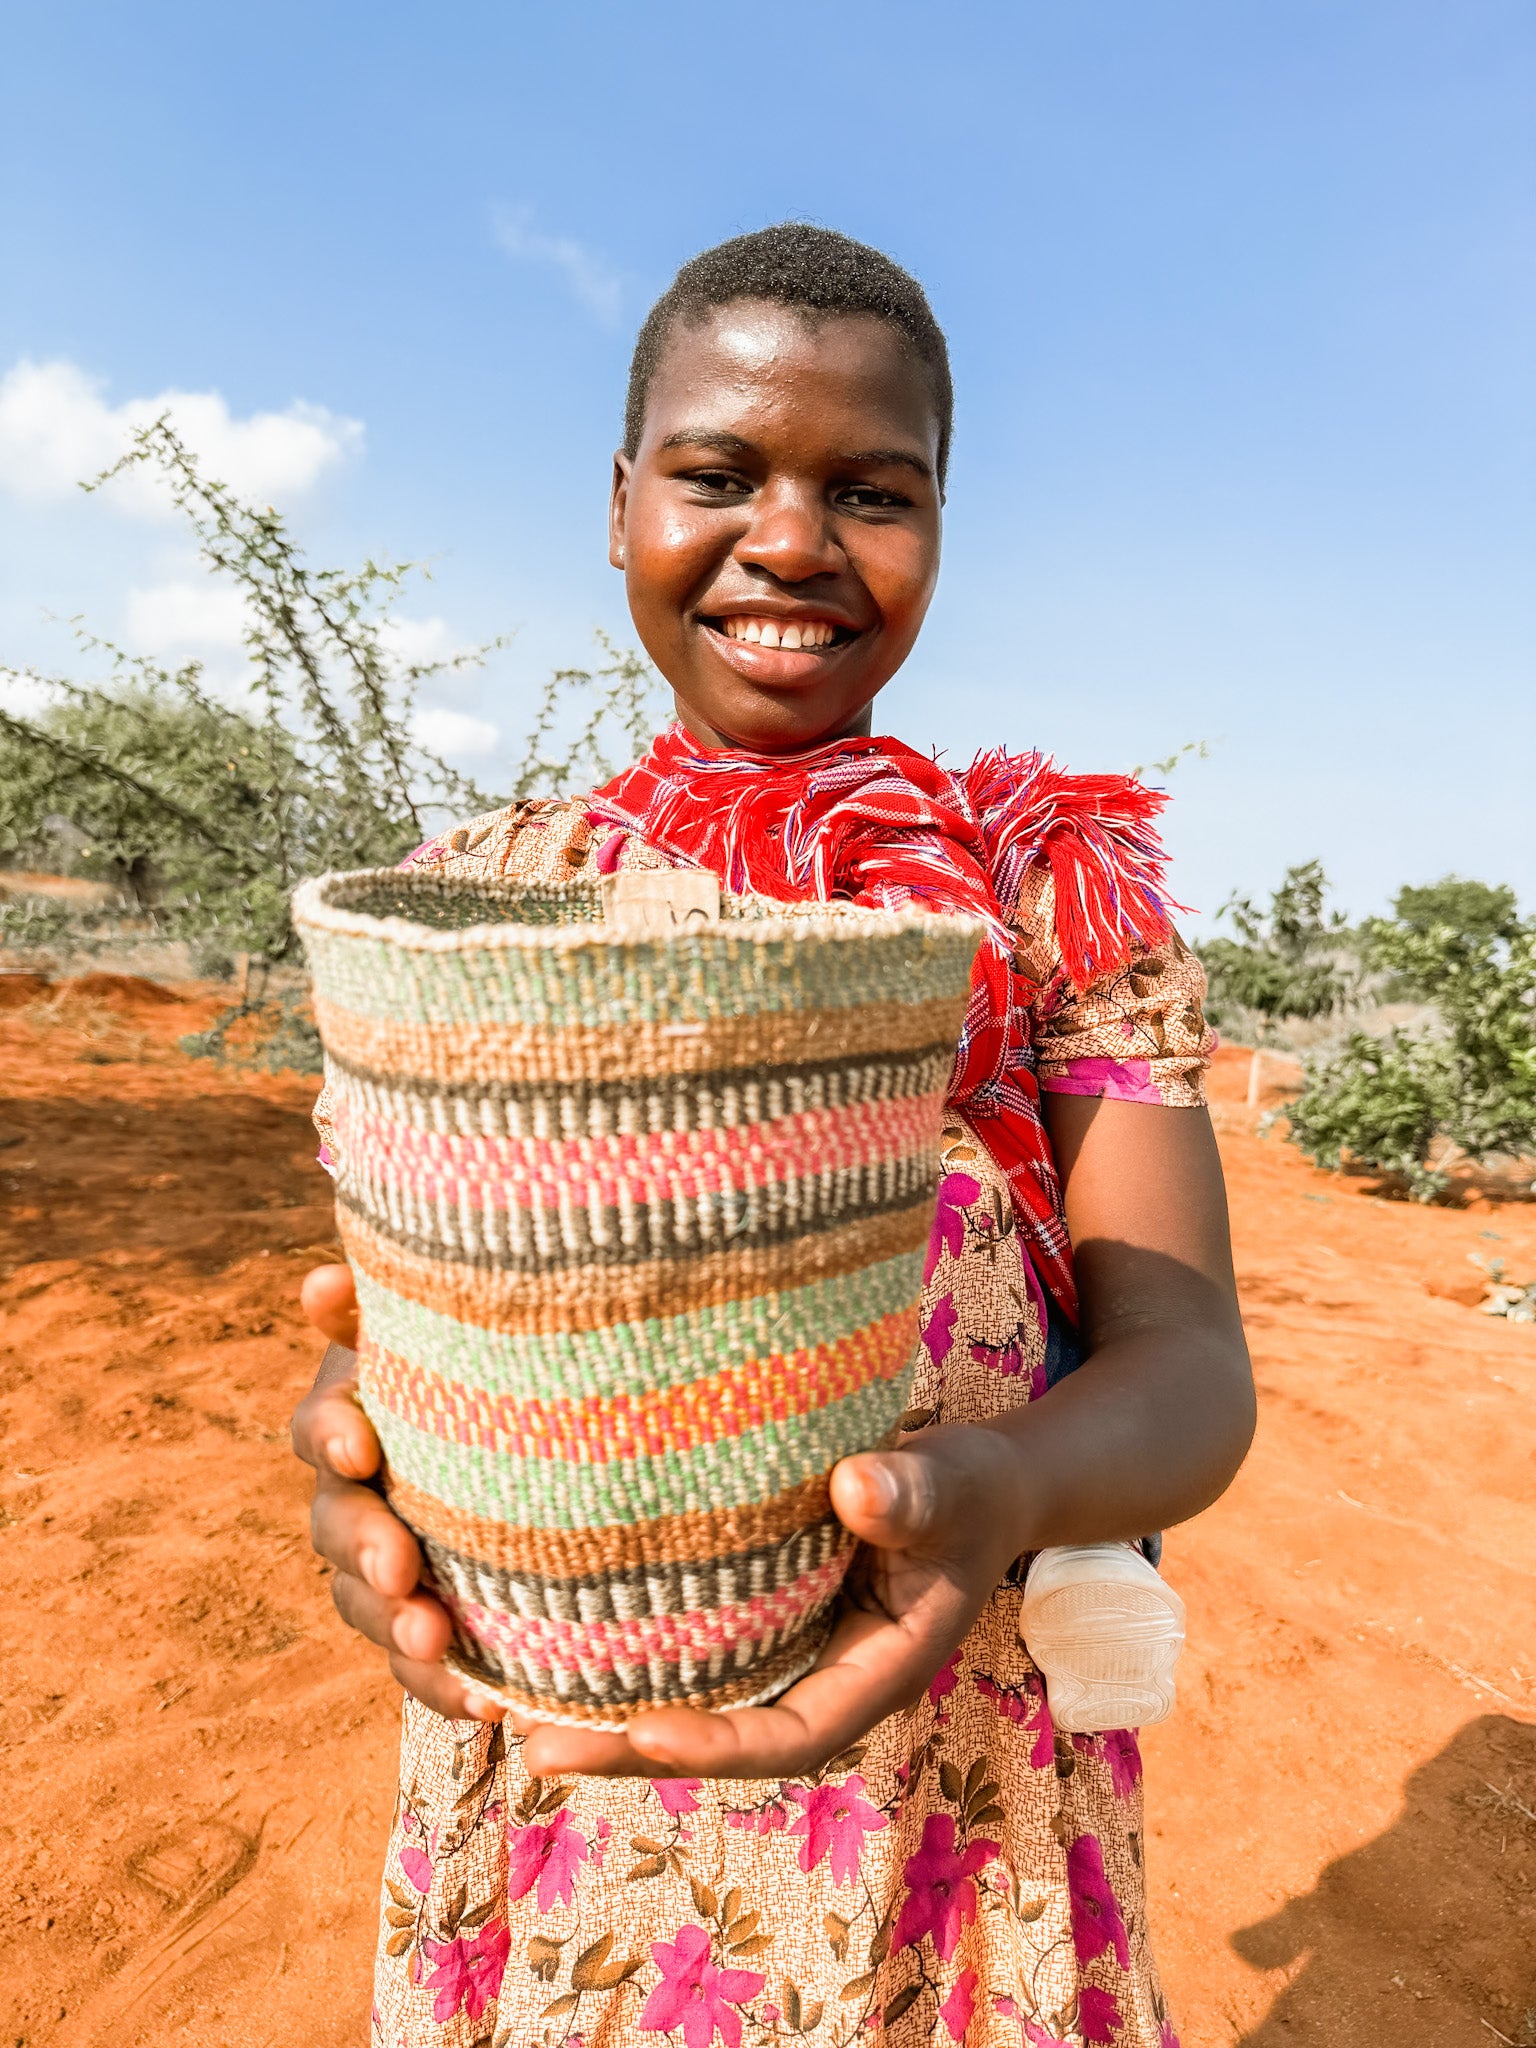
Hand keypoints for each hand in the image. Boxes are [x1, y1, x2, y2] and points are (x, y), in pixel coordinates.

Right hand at [291, 1264, 498, 1721]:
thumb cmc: (499, 1372)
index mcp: (359, 1417)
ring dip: (395, 1629)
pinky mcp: (433, 1624)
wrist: (564, 1451)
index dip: (331, 1433)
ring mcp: (392, 1567)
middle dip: (363, 1547)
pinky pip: (421, 1666)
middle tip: (399, 1566)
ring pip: (368, 1605)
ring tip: (434, 1641)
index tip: (358, 1444)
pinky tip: (485, 1702)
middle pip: (336, 1526)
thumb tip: (321, 1283)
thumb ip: (398, 1312)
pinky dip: (445, 1686)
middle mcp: (361, 1495)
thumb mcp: (465, 1337)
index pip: (321, 1425)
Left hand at [510, 1421, 1026, 1781]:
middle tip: (535, 1744)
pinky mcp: (756, 1623)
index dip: (716, 1746)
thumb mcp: (954, 1485)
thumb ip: (912, 1495)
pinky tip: (547, 1643)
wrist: (975, 1487)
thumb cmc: (969, 1490)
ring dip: (608, 1715)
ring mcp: (786, 1657)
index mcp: (874, 1675)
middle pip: (720, 1740)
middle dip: (631, 1751)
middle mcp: (820, 1681)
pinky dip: (624, 1661)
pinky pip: (687, 1658)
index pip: (791, 1736)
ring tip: (508, 1710)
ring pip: (692, 1706)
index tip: (641, 1733)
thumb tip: (853, 1488)